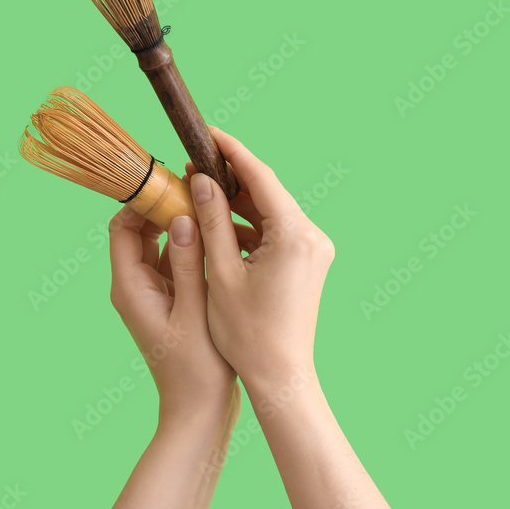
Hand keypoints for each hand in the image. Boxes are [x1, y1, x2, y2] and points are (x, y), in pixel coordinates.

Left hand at [107, 205, 240, 423]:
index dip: (142, 201)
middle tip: (198, 189)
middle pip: (139, 232)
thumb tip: (180, 217)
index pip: (122, 227)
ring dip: (180, 225)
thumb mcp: (194, 310)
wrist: (199, 411)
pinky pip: (174, 263)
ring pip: (159, 245)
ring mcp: (152, 294)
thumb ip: (187, 262)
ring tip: (210, 207)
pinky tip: (217, 237)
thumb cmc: (196, 368)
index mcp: (130, 287)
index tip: (173, 183)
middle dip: (164, 208)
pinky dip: (190, 247)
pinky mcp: (170, 302)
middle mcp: (135, 287)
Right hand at [186, 126, 334, 391]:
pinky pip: (276, 231)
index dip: (232, 151)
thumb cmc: (247, 333)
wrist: (280, 376)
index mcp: (294, 236)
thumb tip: (202, 181)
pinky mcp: (309, 261)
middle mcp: (312, 237)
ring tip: (199, 194)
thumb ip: (212, 222)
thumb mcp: (221, 272)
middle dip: (231, 177)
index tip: (207, 132)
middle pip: (268, 191)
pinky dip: (249, 226)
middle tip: (194, 163)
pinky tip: (219, 227)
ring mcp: (315, 249)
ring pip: (270, 211)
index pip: (261, 177)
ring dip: (238, 203)